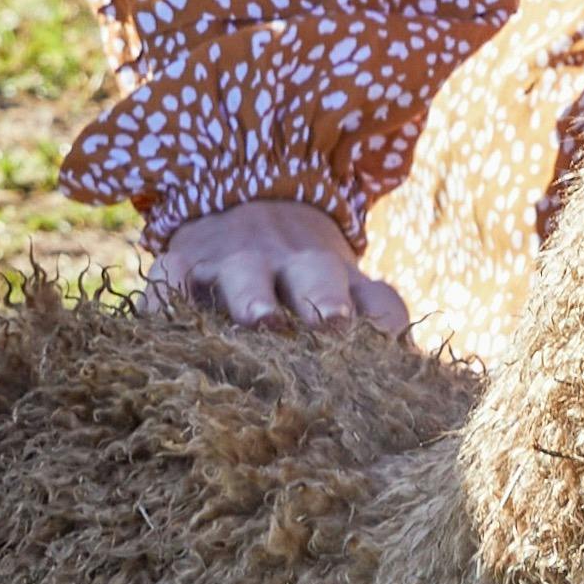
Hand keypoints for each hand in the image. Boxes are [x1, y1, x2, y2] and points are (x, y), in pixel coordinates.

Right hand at [154, 202, 412, 332]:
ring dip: (255, 296)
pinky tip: (165, 321)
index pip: (376, 298)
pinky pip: (172, 278)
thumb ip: (374, 332)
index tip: (390, 348)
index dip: (384, 321)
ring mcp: (235, 260)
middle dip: (325, 300)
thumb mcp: (342, 294)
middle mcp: (292, 263)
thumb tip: (417, 385)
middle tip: (334, 324)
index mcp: (340, 278)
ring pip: (246, 274)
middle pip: (316, 276)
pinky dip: (168, 297)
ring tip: (261, 322)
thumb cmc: (301, 277)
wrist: (242, 197)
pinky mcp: (183, 262)